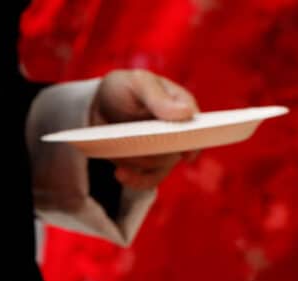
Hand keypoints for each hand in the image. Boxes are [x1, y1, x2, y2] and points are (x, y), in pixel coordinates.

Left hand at [90, 69, 198, 189]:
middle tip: (135, 144)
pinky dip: (134, 179)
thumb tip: (187, 113)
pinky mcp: (148, 166)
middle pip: (176, 151)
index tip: (185, 152)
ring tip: (118, 150)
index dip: (193, 140)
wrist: (102, 106)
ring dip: (137, 161)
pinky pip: (148, 180)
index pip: (196, 126)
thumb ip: (159, 98)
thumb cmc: (125, 88)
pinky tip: (120, 173)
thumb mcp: (138, 84)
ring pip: (159, 167)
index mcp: (182, 107)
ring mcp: (164, 151)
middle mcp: (179, 132)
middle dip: (155, 151)